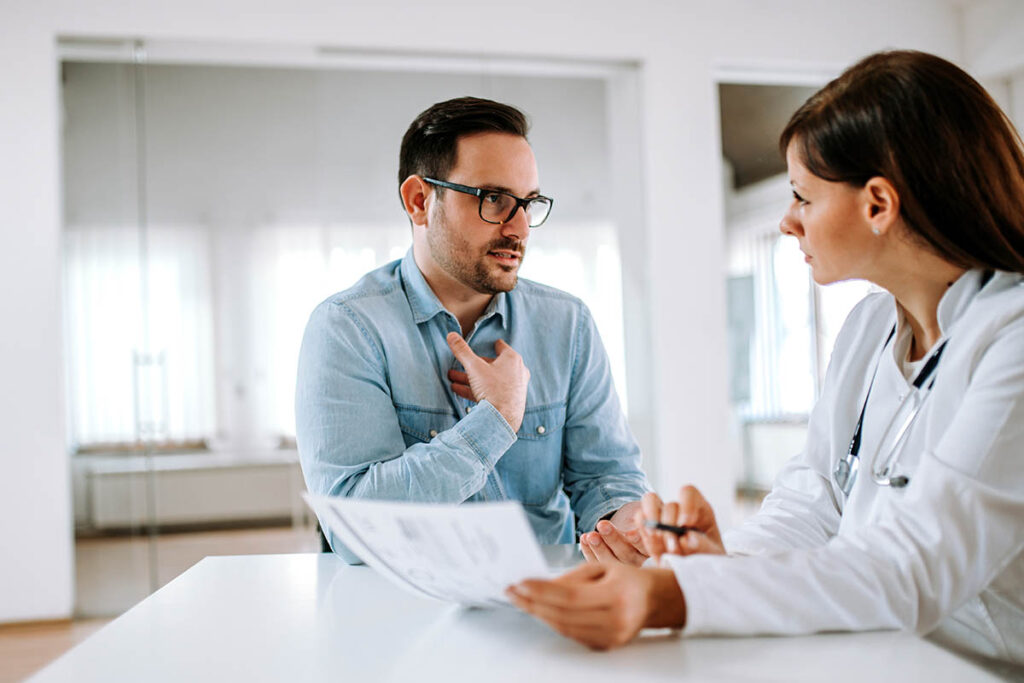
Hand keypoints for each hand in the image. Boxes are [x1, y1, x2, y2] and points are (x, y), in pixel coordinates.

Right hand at [446, 333, 529, 432]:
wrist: (502, 419)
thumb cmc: (493, 389)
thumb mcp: (474, 367)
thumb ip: (462, 351)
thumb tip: (451, 335)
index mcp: (512, 359)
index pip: (502, 347)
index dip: (494, 345)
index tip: (492, 344)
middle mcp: (517, 372)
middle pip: (492, 365)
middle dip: (473, 366)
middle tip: (460, 366)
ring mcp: (514, 388)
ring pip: (489, 380)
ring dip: (470, 378)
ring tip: (453, 378)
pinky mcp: (509, 401)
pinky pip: (490, 392)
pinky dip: (475, 390)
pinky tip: (458, 390)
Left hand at [507, 562, 685, 649]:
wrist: (658, 600)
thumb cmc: (630, 579)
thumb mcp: (605, 567)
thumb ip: (573, 577)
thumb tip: (542, 586)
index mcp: (618, 594)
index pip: (570, 596)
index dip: (541, 591)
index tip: (520, 583)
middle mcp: (618, 619)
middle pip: (564, 615)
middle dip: (533, 603)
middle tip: (513, 592)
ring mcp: (614, 637)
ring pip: (566, 628)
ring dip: (540, 614)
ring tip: (522, 600)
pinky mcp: (608, 645)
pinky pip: (574, 635)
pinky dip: (555, 622)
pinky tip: (542, 611)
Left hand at [580, 501, 647, 565]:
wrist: (628, 520)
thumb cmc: (640, 514)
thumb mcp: (649, 508)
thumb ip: (649, 510)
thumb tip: (644, 514)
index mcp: (651, 547)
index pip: (646, 547)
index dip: (638, 541)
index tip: (630, 533)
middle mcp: (638, 560)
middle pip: (626, 555)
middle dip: (613, 540)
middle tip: (603, 526)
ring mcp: (621, 565)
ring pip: (610, 561)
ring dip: (599, 547)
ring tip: (590, 535)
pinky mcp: (606, 566)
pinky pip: (596, 562)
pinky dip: (588, 551)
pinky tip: (584, 539)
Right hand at [637, 486, 724, 561]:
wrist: (695, 574)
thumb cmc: (707, 560)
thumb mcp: (713, 556)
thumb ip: (703, 547)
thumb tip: (687, 538)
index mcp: (699, 510)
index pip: (688, 493)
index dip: (686, 505)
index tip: (686, 523)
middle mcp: (680, 510)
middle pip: (670, 505)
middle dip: (669, 525)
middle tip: (673, 547)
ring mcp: (662, 516)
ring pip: (650, 501)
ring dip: (653, 521)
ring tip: (658, 539)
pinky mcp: (649, 527)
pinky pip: (640, 517)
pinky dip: (644, 527)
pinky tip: (653, 541)